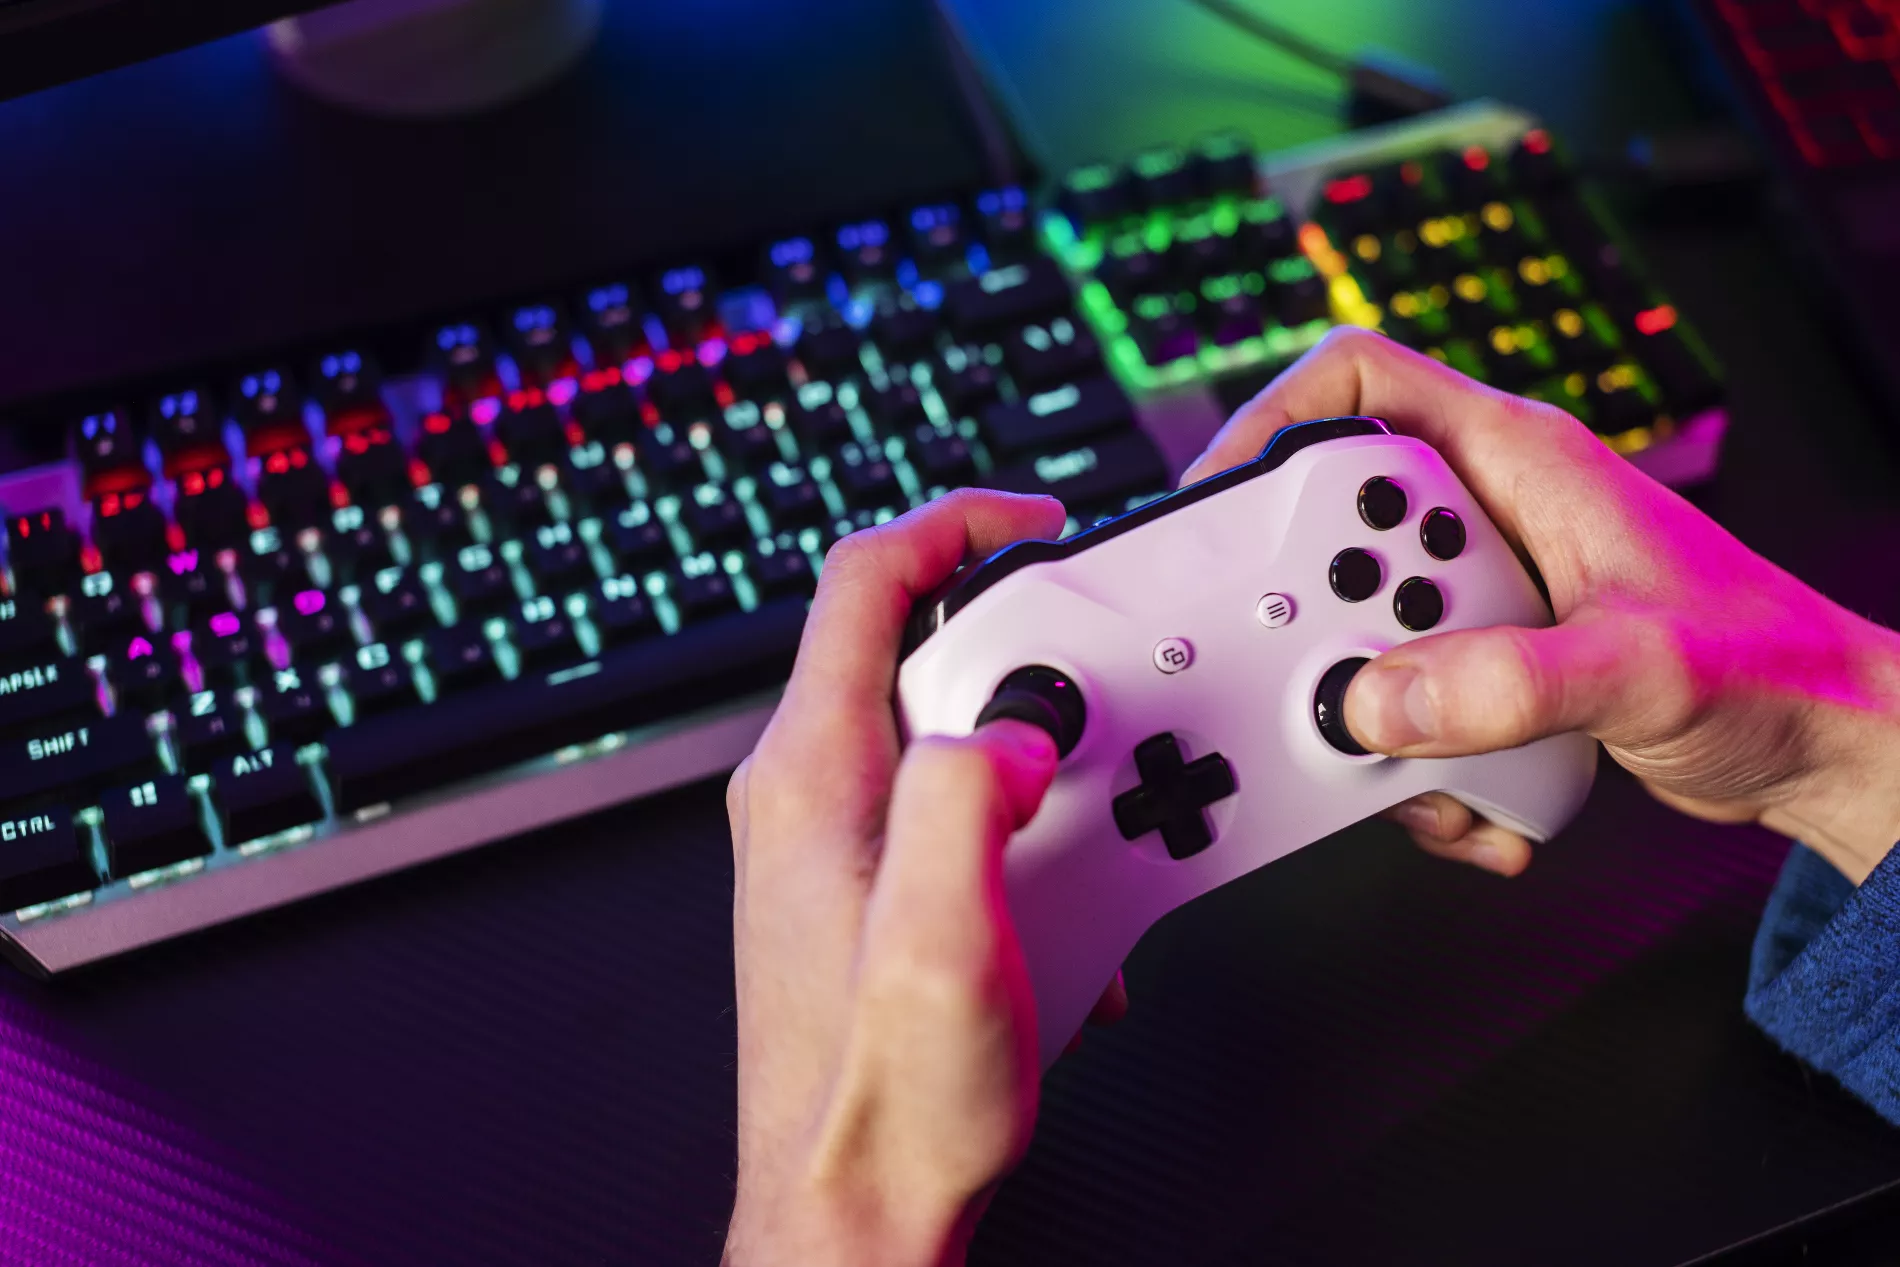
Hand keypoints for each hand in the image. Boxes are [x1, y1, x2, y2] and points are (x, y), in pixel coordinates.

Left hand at [724, 490, 1126, 1266]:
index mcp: (812, 776)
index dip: (956, 525)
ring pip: (946, 730)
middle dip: (1026, 656)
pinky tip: (1065, 909)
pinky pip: (951, 806)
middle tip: (1101, 699)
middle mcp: (806, 794)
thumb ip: (970, 800)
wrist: (856, 1211)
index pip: (865, 579)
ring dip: (1040, 759)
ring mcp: (829, 839)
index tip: (1034, 524)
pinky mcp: (862, 885)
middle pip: (918, 647)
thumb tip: (1014, 725)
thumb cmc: (890, 1103)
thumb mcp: (946, 942)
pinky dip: (1024, 829)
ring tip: (1097, 828)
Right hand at [1184, 327, 1899, 883]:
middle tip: (1328, 678)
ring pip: (1355, 637)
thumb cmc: (1776, 668)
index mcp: (1517, 460)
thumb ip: (1507, 683)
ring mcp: (1481, 593)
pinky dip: (1415, 770)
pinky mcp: (1483, 663)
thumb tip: (1377, 698)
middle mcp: (1485, 516)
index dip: (1270, 421)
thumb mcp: (1641, 669)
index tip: (1218, 500)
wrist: (1827, 750)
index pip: (1359, 382)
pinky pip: (1399, 705)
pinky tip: (1478, 802)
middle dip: (1317, 623)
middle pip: (1330, 532)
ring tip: (1437, 772)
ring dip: (1371, 723)